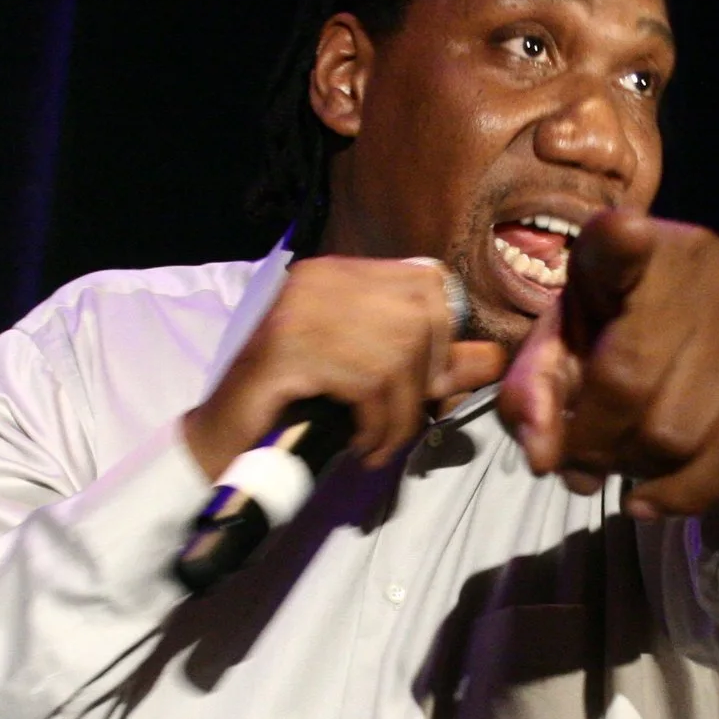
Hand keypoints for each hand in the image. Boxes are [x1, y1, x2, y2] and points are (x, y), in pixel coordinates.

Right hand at [183, 258, 506, 477]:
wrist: (225, 442)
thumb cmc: (301, 409)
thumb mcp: (375, 383)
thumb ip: (431, 367)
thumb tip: (494, 358)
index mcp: (340, 274)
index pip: (429, 281)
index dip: (443, 336)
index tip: (425, 385)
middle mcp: (322, 279)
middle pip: (422, 315)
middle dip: (425, 380)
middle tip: (399, 422)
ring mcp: (302, 307)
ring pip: (400, 355)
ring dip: (400, 414)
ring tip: (377, 441)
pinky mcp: (290, 346)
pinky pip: (368, 382)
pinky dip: (377, 425)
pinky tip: (360, 445)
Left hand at [496, 214, 718, 517]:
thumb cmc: (624, 334)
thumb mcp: (564, 349)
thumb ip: (531, 395)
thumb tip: (543, 456)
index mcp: (626, 244)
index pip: (620, 239)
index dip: (621, 241)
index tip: (625, 234)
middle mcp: (699, 265)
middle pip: (628, 381)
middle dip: (592, 441)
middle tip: (584, 457)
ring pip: (678, 431)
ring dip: (636, 470)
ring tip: (624, 464)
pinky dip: (684, 493)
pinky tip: (652, 500)